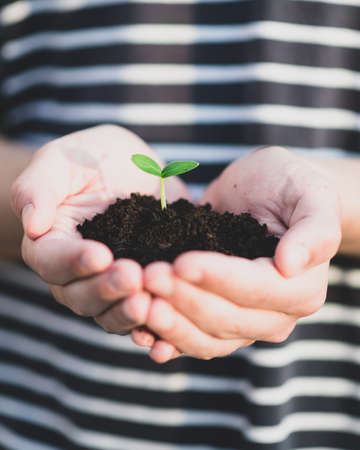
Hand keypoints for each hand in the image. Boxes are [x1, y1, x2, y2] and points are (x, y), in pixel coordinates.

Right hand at [11, 124, 190, 335]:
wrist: (135, 168)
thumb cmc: (92, 157)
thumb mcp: (63, 160)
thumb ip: (39, 187)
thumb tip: (31, 224)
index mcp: (52, 243)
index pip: (52, 261)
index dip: (74, 262)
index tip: (100, 255)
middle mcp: (77, 273)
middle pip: (80, 296)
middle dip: (106, 290)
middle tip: (132, 278)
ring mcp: (110, 283)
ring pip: (111, 313)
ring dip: (129, 314)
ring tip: (151, 303)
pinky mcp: (143, 286)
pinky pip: (144, 316)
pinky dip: (153, 327)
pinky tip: (167, 329)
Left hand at [138, 146, 341, 362]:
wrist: (265, 193)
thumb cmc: (289, 187)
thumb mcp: (310, 193)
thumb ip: (314, 230)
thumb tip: (292, 265)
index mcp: (301, 288)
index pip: (255, 289)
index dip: (217, 279)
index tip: (180, 262)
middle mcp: (275, 315)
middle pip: (226, 318)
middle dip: (184, 299)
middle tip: (148, 276)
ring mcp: (245, 323)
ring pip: (206, 338)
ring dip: (170, 324)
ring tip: (137, 302)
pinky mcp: (218, 320)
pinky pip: (192, 338)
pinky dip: (167, 338)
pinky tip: (140, 331)